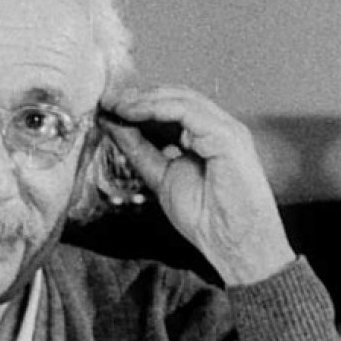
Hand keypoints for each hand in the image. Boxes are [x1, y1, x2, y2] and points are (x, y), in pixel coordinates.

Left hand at [102, 86, 294, 284]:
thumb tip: (114, 126)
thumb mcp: (160, 177)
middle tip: (107, 101)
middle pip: (175, 97)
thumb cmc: (206, 217)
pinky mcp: (228, 136)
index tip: (108, 107)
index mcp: (206, 136)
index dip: (139, 104)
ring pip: (181, 99)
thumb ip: (140, 150)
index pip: (171, 108)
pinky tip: (132, 113)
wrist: (232, 244)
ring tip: (115, 106)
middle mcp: (218, 128)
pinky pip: (188, 112)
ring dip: (143, 100)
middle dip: (138, 97)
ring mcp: (226, 130)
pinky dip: (156, 109)